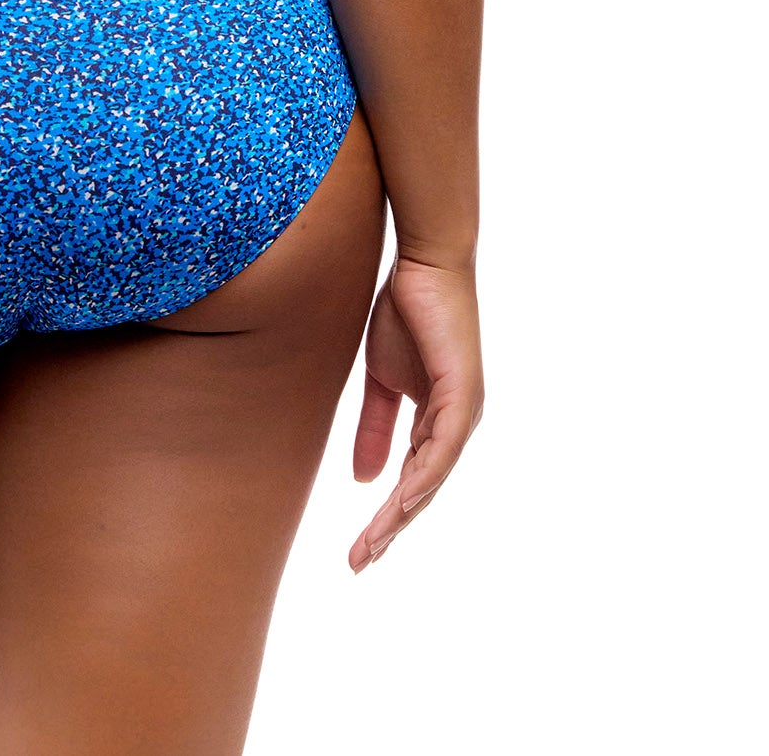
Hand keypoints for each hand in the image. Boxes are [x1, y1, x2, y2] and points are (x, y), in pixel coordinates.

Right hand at [349, 252, 482, 571]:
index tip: (359, 548)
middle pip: (423, 490)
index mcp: (439, 421)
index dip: (386, 516)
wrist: (425, 263)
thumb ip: (374, 426)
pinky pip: (441, 447)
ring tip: (373, 544)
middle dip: (390, 529)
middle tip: (359, 563)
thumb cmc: (407, 312)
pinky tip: (401, 501)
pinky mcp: (464, 393)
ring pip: (432, 477)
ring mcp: (465, 411)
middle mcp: (459, 424)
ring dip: (401, 514)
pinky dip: (422, 477)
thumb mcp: (381, 378)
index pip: (412, 480)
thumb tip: (364, 479)